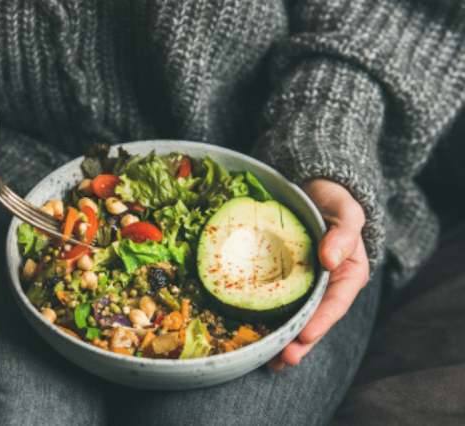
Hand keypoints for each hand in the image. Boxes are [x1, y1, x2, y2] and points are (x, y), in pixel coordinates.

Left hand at [267, 179, 369, 370]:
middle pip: (314, 319)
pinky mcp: (282, 280)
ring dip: (282, 340)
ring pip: (295, 317)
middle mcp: (326, 286)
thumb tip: (330, 258)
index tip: (305, 335)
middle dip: (299, 342)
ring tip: (268, 361)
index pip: (335, 304)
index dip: (321, 322)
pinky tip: (252, 335)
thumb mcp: (346, 212)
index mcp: (347, 275)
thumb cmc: (333, 201)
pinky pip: (275, 302)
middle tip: (283, 359)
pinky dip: (266, 320)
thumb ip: (344, 234)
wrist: (313, 191)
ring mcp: (304, 285)